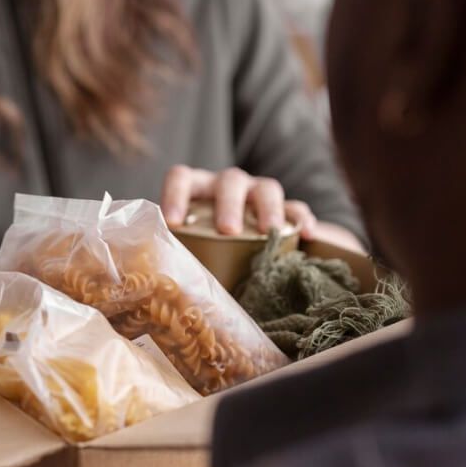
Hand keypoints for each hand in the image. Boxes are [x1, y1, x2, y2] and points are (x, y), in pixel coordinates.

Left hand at [160, 165, 365, 252]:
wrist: (241, 251)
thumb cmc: (204, 248)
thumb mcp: (188, 247)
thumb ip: (176, 256)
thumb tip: (160, 288)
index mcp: (197, 190)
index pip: (182, 178)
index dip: (176, 195)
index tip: (174, 223)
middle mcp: (227, 186)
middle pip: (230, 181)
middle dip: (229, 204)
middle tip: (229, 230)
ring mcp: (258, 194)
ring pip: (266, 187)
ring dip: (268, 207)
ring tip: (269, 230)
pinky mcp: (286, 209)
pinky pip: (297, 207)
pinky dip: (301, 219)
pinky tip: (306, 235)